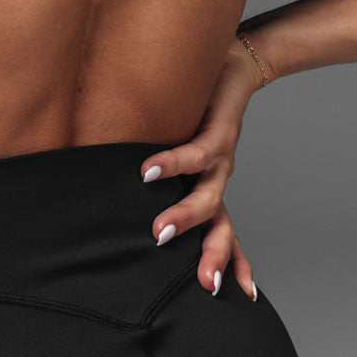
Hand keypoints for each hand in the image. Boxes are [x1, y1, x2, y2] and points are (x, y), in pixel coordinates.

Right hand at [138, 35, 266, 297]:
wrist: (234, 61)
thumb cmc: (199, 104)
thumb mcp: (182, 144)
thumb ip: (159, 169)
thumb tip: (117, 181)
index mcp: (210, 185)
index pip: (222, 231)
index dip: (232, 262)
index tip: (239, 295)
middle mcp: (219, 177)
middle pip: (221, 226)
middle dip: (213, 257)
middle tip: (204, 286)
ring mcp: (221, 157)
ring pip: (209, 196)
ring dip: (184, 216)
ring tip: (159, 231)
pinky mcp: (218, 131)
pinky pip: (195, 153)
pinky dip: (171, 162)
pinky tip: (148, 170)